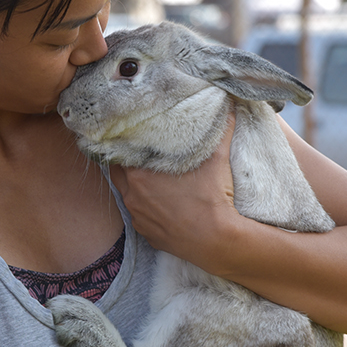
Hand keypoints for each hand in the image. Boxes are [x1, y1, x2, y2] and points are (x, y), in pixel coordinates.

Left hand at [108, 114, 236, 260]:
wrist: (217, 241)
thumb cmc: (213, 198)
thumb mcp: (217, 158)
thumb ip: (220, 129)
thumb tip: (229, 106)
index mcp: (139, 174)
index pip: (117, 152)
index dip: (124, 142)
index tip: (132, 136)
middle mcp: (131, 196)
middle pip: (117, 173)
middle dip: (126, 162)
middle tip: (140, 153)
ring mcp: (138, 218)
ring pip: (128, 195)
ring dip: (136, 185)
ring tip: (150, 176)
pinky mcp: (147, 234)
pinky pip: (140, 215)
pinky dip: (146, 207)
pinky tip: (160, 202)